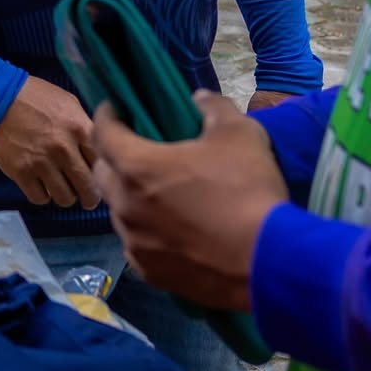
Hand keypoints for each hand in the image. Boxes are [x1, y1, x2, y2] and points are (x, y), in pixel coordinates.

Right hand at [0, 76, 99, 208]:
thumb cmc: (36, 98)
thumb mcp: (69, 103)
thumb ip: (85, 125)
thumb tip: (100, 146)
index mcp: (79, 129)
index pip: (102, 164)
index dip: (101, 173)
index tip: (97, 177)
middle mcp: (63, 149)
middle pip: (87, 188)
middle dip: (89, 196)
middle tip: (86, 197)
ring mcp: (41, 162)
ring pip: (65, 198)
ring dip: (65, 197)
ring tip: (62, 190)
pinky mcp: (21, 172)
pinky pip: (40, 198)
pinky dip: (42, 196)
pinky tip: (41, 186)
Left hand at [92, 90, 288, 312]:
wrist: (267, 263)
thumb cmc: (247, 191)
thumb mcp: (240, 134)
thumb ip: (214, 108)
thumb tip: (199, 98)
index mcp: (136, 167)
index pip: (104, 133)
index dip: (107, 116)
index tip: (115, 109)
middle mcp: (124, 206)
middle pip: (102, 174)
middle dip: (112, 157)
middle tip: (134, 149)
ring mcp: (134, 243)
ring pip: (118, 212)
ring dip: (128, 197)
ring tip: (153, 192)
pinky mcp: (149, 272)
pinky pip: (135, 244)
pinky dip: (145, 231)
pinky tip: (167, 230)